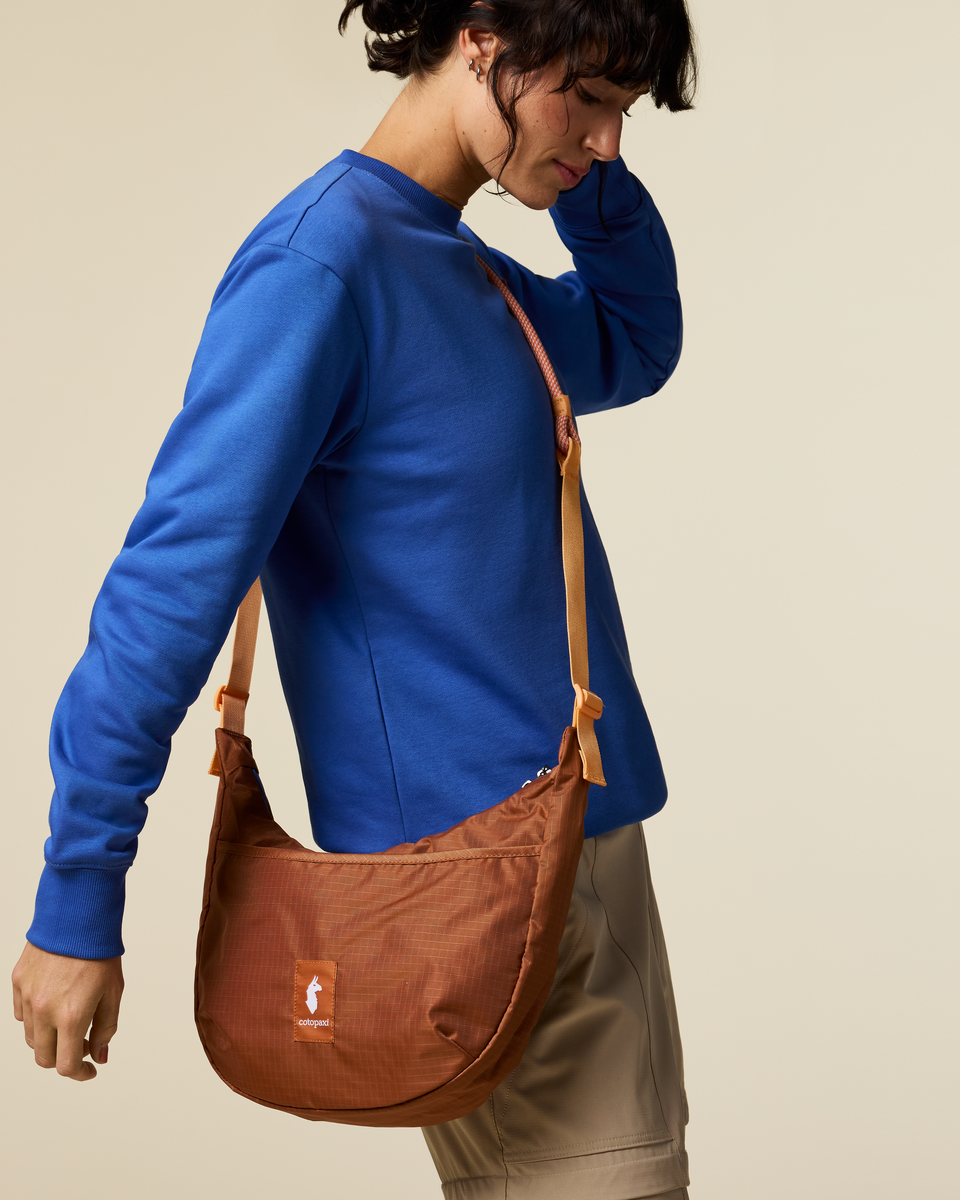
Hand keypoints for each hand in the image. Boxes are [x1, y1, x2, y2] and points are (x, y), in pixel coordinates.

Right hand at [12, 943, 123, 1080]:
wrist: (78, 915)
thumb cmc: (100, 952)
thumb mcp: (114, 992)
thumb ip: (107, 1028)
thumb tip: (100, 1056)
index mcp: (71, 1016)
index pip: (66, 1065)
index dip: (80, 1073)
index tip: (90, 1069)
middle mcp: (44, 1011)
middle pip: (44, 1057)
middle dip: (64, 1058)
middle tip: (83, 1046)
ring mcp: (27, 997)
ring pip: (31, 1037)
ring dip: (49, 1038)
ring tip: (69, 1021)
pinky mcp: (17, 982)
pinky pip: (20, 1014)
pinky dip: (35, 1019)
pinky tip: (53, 1005)